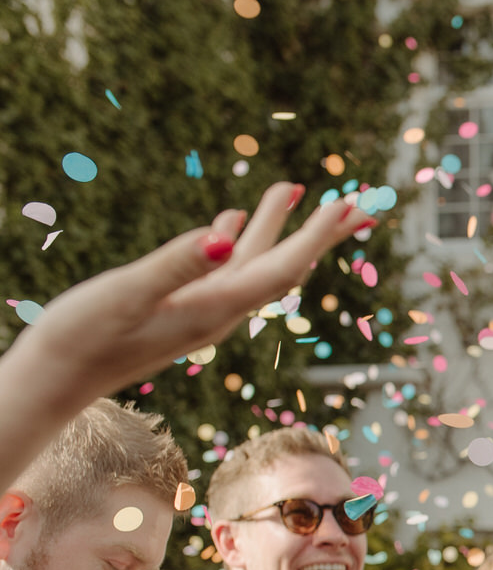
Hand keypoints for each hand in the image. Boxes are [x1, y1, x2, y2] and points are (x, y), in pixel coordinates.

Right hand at [8, 181, 369, 402]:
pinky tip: (235, 219)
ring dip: (276, 227)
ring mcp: (202, 312)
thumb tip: (226, 238)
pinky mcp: (181, 309)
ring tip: (295, 188)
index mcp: (215, 308)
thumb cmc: (83, 337)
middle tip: (359, 203)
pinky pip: (223, 271)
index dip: (316, 236)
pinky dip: (237, 241)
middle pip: (283, 266)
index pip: (281, 268)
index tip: (347, 204)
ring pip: (251, 263)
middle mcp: (220, 313)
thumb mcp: (128, 293)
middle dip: (319, 234)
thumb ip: (177, 264)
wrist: (56, 381)